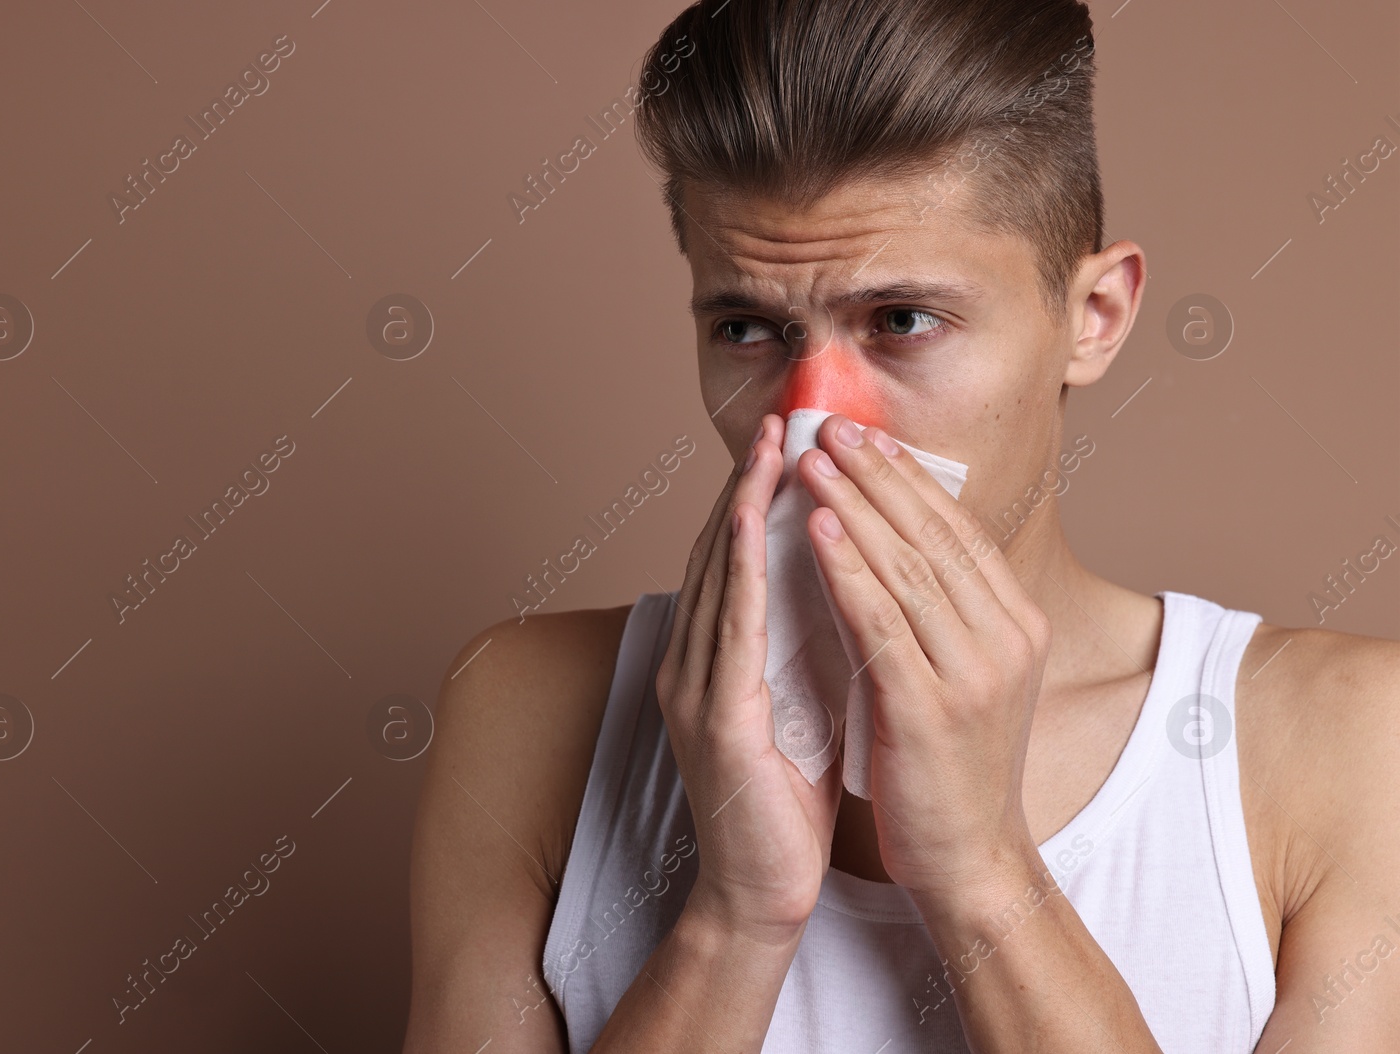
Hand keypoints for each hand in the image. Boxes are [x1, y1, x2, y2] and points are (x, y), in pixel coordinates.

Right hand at [656, 413, 842, 946]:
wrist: (757, 893)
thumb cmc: (784, 805)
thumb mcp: (796, 709)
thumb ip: (800, 650)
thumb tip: (836, 588)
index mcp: (710, 663)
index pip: (732, 562)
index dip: (755, 498)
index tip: (788, 444)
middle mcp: (690, 665)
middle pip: (717, 553)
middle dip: (746, 483)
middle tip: (778, 420)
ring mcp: (694, 689)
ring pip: (717, 576)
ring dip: (741, 506)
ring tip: (768, 448)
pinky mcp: (713, 717)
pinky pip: (729, 627)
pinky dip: (740, 567)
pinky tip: (755, 523)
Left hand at [796, 414, 1051, 900]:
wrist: (970, 858)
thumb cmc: (951, 761)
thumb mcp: (962, 670)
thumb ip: (943, 609)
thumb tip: (898, 537)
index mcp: (1016, 623)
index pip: (956, 528)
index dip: (905, 475)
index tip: (861, 432)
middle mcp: (1007, 638)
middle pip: (932, 534)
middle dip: (875, 472)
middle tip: (826, 424)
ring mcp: (973, 673)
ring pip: (906, 567)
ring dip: (853, 505)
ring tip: (808, 459)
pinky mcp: (931, 708)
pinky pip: (881, 622)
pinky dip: (846, 570)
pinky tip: (814, 531)